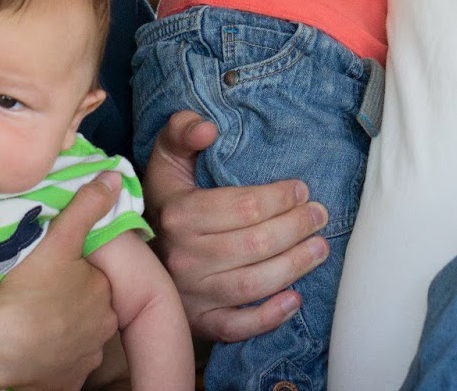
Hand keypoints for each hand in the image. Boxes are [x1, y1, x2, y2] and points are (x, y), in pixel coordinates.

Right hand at [0, 173, 120, 390]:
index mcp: (104, 298)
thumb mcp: (59, 239)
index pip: (96, 281)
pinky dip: (46, 360)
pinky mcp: (60, 385)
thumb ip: (86, 207)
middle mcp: (100, 333)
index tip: (52, 272)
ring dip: (59, 332)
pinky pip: (56, 369)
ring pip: (74, 341)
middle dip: (70, 303)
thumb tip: (114, 177)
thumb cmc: (31, 290)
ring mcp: (80, 362)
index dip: (76, 274)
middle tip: (38, 295)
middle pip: (87, 312)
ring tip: (29, 321)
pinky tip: (26, 348)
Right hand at [142, 110, 330, 341]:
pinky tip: (295, 300)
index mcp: (179, 214)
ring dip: (294, 267)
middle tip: (320, 215)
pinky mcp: (199, 322)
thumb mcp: (167, 156)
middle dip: (295, 228)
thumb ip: (182, 131)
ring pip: (251, 285)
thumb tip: (208, 129)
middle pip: (254, 245)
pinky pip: (236, 327)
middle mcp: (183, 256)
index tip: (302, 189)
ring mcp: (191, 293)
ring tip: (320, 248)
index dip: (279, 198)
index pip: (242, 207)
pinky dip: (268, 318)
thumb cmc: (166, 197)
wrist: (136, 253)